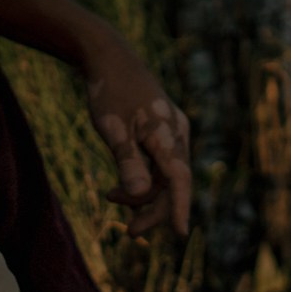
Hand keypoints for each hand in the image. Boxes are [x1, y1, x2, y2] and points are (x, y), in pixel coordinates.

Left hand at [80, 35, 191, 236]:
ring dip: (141, 192)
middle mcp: (177, 134)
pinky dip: (141, 177)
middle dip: (152, 208)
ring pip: (163, 174)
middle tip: (130, 232)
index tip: (181, 234)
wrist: (109, 57)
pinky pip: (158, 162)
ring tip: (112, 199)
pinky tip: (121, 186)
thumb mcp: (113, 130)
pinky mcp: (160, 129)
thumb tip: (141, 196)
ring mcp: (171, 131)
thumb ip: (128, 163)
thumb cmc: (110, 91)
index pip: (179, 179)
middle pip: (172, 182)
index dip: (180, 208)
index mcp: (168, 135)